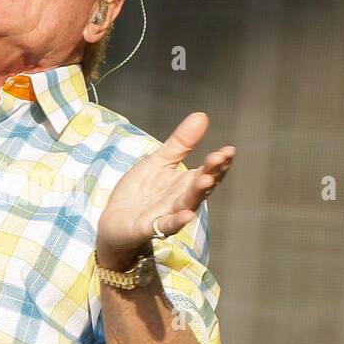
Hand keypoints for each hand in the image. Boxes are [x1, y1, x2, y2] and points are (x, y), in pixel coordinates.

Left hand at [96, 112, 233, 268]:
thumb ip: (180, 143)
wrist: (114, 222)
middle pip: (200, 186)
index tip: (229, 150)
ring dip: (197, 193)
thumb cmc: (140, 192)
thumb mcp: (159, 162)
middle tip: (219, 158)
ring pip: (187, 204)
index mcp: (185, 183)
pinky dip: (176, 221)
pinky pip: (166, 225)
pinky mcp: (151, 227)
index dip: (219, 163)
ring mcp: (168, 214)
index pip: (208, 172)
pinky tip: (186, 215)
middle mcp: (182, 199)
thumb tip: (202, 115)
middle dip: (211, 173)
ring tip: (206, 180)